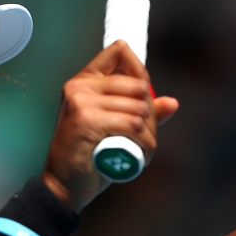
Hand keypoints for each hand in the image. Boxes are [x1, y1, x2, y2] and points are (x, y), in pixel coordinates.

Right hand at [42, 41, 178, 211]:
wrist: (64, 184)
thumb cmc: (88, 156)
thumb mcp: (114, 127)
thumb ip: (141, 112)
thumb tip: (172, 103)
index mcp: (84, 81)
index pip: (119, 50)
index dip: (139, 70)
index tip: (142, 97)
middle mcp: (80, 85)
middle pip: (138, 85)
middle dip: (149, 115)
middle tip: (142, 136)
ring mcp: (81, 101)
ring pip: (139, 109)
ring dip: (148, 135)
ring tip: (138, 150)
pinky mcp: (86, 119)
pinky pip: (132, 125)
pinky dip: (142, 143)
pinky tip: (136, 155)